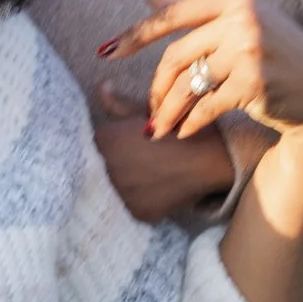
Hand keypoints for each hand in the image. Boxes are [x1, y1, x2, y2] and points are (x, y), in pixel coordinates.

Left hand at [91, 100, 238, 223]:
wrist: (211, 157)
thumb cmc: (178, 127)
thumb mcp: (146, 111)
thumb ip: (117, 104)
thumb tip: (100, 89)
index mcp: (104, 139)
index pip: (91, 143)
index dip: (106, 143)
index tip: (122, 142)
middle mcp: (107, 168)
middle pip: (97, 167)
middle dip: (109, 163)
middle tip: (135, 159)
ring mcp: (121, 194)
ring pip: (111, 188)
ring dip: (120, 182)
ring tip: (142, 173)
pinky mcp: (137, 212)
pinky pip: (128, 206)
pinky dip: (136, 199)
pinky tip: (150, 188)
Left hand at [99, 0, 302, 149]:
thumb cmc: (278, 55)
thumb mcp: (242, 23)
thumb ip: (195, 8)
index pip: (174, 15)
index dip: (136, 34)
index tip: (106, 52)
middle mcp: (244, 18)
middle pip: (177, 54)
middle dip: (156, 86)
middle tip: (149, 109)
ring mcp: (250, 50)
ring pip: (189, 83)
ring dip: (168, 110)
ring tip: (159, 128)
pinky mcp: (255, 83)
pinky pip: (206, 105)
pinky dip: (189, 122)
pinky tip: (182, 132)